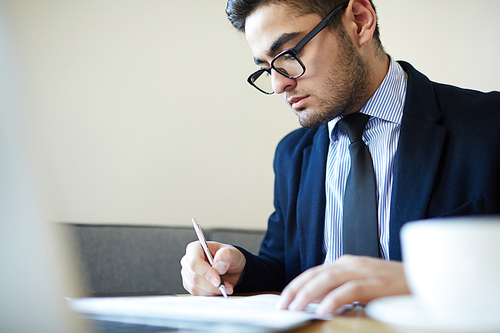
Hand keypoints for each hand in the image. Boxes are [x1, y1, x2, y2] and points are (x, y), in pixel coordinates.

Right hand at [180, 241, 245, 295]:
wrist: (231, 269)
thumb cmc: (228, 258)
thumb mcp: (233, 253)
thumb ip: (227, 255)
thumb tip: (219, 263)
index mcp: (195, 248)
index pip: (194, 262)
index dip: (205, 272)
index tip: (218, 281)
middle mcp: (188, 261)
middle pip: (195, 277)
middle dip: (212, 284)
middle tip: (227, 286)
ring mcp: (188, 274)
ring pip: (196, 288)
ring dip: (213, 290)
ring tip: (226, 287)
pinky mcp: (190, 286)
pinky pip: (198, 294)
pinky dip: (210, 294)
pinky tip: (219, 290)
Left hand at [277, 255, 409, 314]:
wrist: (426, 279)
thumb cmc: (392, 286)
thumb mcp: (362, 284)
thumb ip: (340, 289)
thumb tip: (316, 301)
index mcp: (346, 263)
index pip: (314, 273)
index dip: (296, 286)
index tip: (282, 299)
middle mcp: (351, 263)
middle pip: (316, 274)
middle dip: (295, 290)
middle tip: (282, 306)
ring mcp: (364, 271)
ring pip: (328, 280)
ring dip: (308, 294)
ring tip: (295, 308)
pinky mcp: (377, 283)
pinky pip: (351, 290)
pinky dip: (335, 299)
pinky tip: (323, 310)